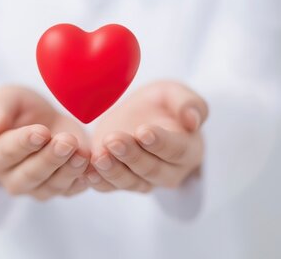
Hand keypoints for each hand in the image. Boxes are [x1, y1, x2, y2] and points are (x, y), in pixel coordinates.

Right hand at [0, 85, 89, 200]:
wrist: (47, 120)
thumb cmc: (21, 109)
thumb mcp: (7, 99)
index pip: (6, 152)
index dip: (24, 143)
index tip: (42, 132)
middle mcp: (12, 179)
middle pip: (30, 174)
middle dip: (50, 158)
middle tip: (66, 142)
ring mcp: (38, 188)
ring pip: (52, 186)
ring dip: (68, 171)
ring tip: (82, 154)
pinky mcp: (61, 190)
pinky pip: (71, 190)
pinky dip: (82, 181)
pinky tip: (91, 168)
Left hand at [86, 81, 207, 192]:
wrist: (141, 114)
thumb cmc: (163, 103)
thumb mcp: (177, 94)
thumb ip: (189, 103)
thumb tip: (193, 120)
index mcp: (188, 149)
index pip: (176, 149)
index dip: (160, 142)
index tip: (143, 131)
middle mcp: (169, 171)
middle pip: (151, 169)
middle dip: (131, 156)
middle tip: (113, 140)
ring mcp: (144, 180)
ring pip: (130, 181)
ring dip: (113, 170)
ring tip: (99, 156)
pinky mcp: (120, 180)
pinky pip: (110, 187)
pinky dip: (99, 182)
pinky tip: (87, 172)